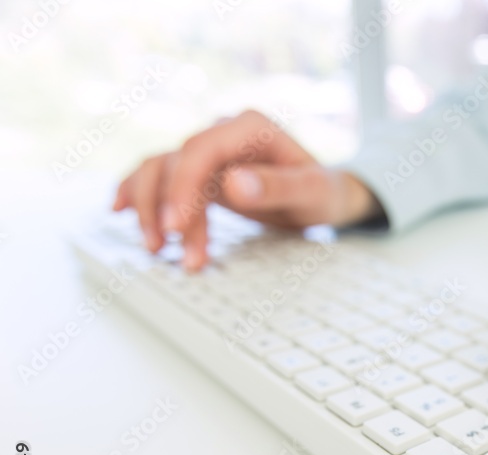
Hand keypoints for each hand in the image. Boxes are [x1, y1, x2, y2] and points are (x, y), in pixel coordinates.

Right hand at [113, 109, 380, 270]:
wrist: (326, 196)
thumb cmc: (323, 193)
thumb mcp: (312, 193)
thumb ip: (277, 187)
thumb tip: (234, 184)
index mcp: (250, 127)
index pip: (201, 151)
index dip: (182, 188)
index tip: (177, 226)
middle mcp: (224, 133)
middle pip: (175, 163)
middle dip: (167, 209)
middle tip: (170, 250)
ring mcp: (209, 152)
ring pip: (160, 170)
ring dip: (150, 209)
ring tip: (155, 249)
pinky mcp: (201, 173)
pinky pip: (160, 176)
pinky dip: (138, 193)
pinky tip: (118, 210)